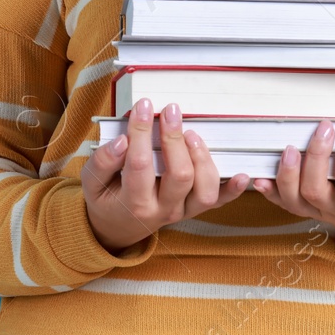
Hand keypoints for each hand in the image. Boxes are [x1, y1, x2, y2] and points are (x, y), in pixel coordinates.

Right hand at [81, 98, 249, 252]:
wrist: (116, 228)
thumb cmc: (105, 199)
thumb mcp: (91, 183)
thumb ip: (103, 162)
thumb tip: (122, 140)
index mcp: (134, 203)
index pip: (140, 164)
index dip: (142, 132)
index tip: (143, 106)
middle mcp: (162, 210)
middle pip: (179, 175)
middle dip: (175, 139)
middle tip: (170, 111)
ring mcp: (182, 211)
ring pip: (204, 190)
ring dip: (202, 158)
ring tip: (190, 133)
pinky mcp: (194, 209)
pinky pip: (218, 202)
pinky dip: (233, 190)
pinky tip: (243, 175)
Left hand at [250, 119, 334, 264]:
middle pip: (316, 189)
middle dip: (316, 156)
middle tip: (324, 127)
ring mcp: (319, 211)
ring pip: (295, 198)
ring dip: (288, 173)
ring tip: (290, 146)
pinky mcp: (307, 209)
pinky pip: (284, 204)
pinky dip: (270, 191)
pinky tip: (260, 177)